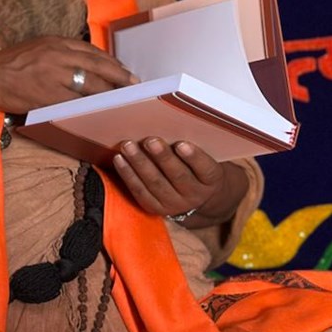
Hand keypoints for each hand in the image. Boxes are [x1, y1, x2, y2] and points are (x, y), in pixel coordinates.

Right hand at [0, 36, 136, 116]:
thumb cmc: (8, 65)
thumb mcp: (35, 48)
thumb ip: (58, 53)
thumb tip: (84, 66)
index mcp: (55, 42)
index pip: (92, 51)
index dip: (111, 62)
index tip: (123, 70)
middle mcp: (58, 55)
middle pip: (98, 66)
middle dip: (119, 76)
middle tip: (133, 85)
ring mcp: (55, 75)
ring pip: (91, 84)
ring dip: (110, 93)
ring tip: (122, 99)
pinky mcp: (49, 95)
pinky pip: (77, 102)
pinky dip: (92, 107)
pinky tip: (101, 111)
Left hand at [112, 138, 247, 225]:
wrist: (195, 196)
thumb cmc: (194, 166)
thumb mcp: (201, 157)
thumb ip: (188, 146)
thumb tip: (164, 123)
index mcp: (211, 181)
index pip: (206, 169)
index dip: (194, 157)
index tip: (181, 144)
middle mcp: (195, 195)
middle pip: (178, 176)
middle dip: (162, 157)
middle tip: (150, 140)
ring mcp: (175, 204)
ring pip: (155, 183)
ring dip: (139, 163)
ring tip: (127, 145)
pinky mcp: (155, 208)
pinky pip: (139, 191)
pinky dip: (127, 174)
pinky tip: (119, 159)